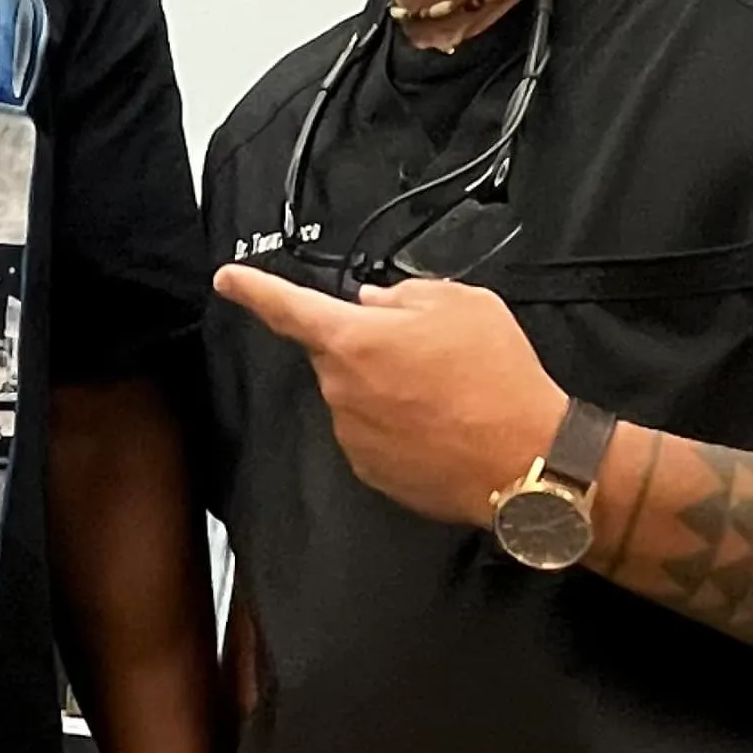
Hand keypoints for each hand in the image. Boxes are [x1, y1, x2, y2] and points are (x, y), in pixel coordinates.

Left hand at [213, 265, 565, 527]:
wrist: (526, 460)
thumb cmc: (495, 373)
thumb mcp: (460, 304)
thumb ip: (403, 296)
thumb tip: (372, 306)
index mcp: (352, 340)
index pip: (287, 307)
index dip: (253, 288)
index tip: (226, 278)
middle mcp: (339, 390)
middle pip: (337, 354)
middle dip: (368, 346)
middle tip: (426, 350)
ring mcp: (353, 437)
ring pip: (356, 395)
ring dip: (385, 388)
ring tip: (445, 394)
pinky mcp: (373, 474)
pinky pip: (373, 435)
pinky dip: (398, 427)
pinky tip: (441, 428)